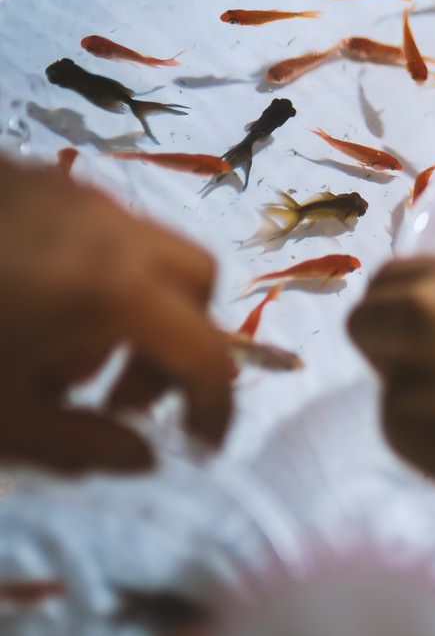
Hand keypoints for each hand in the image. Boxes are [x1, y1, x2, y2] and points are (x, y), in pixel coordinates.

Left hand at [0, 157, 234, 471]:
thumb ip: (82, 445)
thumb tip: (144, 457)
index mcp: (114, 292)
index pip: (206, 354)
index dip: (213, 407)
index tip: (198, 445)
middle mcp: (110, 230)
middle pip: (194, 280)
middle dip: (178, 339)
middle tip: (123, 394)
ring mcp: (68, 194)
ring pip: (141, 248)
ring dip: (129, 306)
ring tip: (54, 353)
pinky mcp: (25, 177)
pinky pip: (88, 225)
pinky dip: (85, 272)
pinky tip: (21, 305)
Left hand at [347, 257, 434, 491]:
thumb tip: (419, 329)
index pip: (391, 276)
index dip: (392, 304)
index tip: (406, 329)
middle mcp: (425, 304)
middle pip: (363, 313)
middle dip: (377, 339)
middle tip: (415, 368)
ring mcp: (405, 353)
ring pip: (380, 369)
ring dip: (401, 384)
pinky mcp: (393, 407)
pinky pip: (393, 415)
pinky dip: (418, 426)